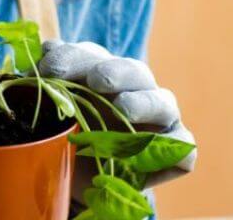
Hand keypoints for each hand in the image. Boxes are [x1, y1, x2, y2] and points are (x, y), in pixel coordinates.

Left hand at [37, 39, 195, 185]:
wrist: (80, 182)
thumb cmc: (69, 137)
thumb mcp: (52, 112)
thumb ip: (49, 83)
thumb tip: (48, 49)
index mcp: (104, 74)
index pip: (93, 56)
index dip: (73, 58)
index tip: (50, 69)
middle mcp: (136, 90)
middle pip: (134, 71)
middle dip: (114, 71)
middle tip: (96, 79)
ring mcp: (159, 120)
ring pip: (163, 103)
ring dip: (144, 103)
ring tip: (123, 109)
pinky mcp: (174, 151)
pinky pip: (184, 147)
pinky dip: (178, 147)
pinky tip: (161, 149)